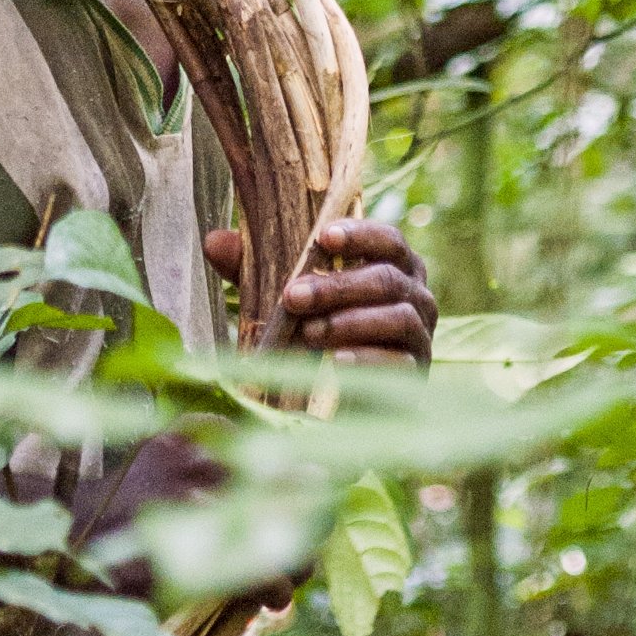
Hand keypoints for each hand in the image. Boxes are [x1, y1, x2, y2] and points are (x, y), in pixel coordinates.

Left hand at [205, 217, 436, 365]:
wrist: (341, 401)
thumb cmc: (317, 331)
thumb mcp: (282, 297)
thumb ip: (252, 267)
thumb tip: (214, 241)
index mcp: (394, 265)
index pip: (388, 239)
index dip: (360, 234)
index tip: (323, 238)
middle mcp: (416, 295)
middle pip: (386, 279)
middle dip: (337, 286)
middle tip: (291, 296)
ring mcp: (420, 335)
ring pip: (396, 317)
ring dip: (348, 322)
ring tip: (307, 333)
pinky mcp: (416, 374)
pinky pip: (399, 362)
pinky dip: (367, 359)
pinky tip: (336, 363)